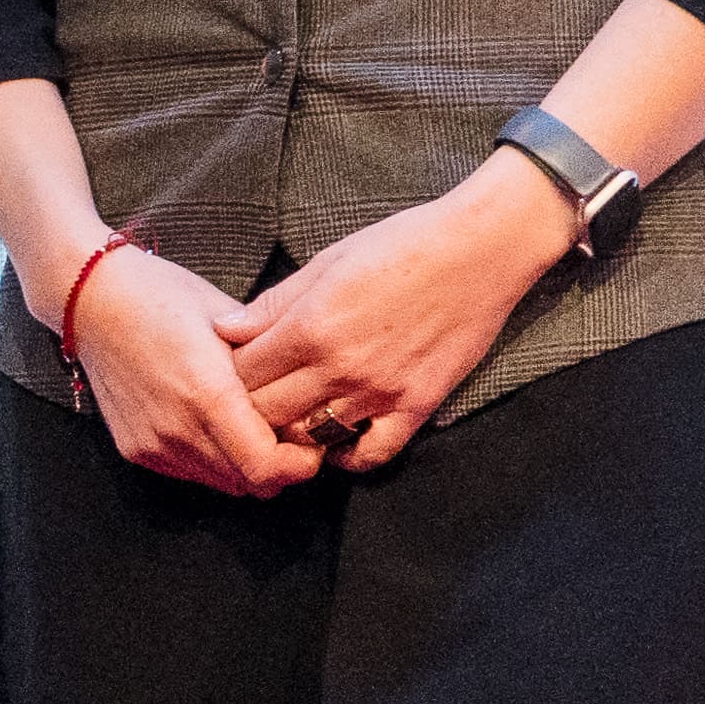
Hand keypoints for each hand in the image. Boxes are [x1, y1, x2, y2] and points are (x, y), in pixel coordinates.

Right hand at [59, 237, 321, 497]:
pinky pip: (192, 474)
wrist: (92, 301)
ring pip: (223, 484)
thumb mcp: (229, 320)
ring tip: (251, 427)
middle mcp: (178, 429)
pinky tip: (214, 425)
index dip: (299, 464)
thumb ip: (271, 364)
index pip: (267, 468)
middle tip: (289, 435)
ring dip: (245, 467)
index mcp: (208, 393)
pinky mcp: (137, 450)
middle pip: (250, 484)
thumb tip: (310, 392)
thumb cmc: (164, 298)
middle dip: (279, 467)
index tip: (312, 444)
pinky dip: (213, 461)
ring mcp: (154, 444)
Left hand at [226, 164, 577, 473]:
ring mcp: (379, 391)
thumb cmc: (401, 245)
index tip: (229, 375)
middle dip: (248, 412)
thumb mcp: (327, 262)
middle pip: (267, 413)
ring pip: (310, 439)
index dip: (227, 378)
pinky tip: (335, 445)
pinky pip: (372, 455)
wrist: (480, 250)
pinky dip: (347, 458)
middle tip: (250, 406)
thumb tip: (224, 329)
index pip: (243, 374)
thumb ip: (273, 304)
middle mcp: (339, 365)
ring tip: (286, 425)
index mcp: (310, 325)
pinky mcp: (416, 406)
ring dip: (292, 436)